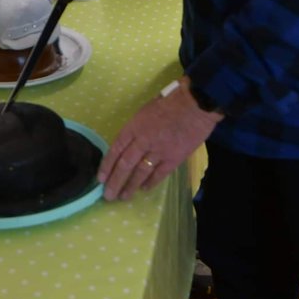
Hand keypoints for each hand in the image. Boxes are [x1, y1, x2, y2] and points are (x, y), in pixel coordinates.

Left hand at [98, 79, 222, 200]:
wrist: (196, 103)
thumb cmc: (171, 100)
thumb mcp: (146, 110)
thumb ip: (137, 127)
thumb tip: (130, 142)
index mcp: (134, 127)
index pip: (116, 149)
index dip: (107, 165)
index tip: (101, 178)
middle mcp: (143, 141)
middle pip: (125, 165)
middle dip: (115, 182)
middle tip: (108, 195)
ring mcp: (159, 151)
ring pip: (140, 173)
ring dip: (130, 186)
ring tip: (123, 197)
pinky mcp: (174, 158)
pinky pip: (159, 174)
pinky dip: (150, 182)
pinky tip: (143, 189)